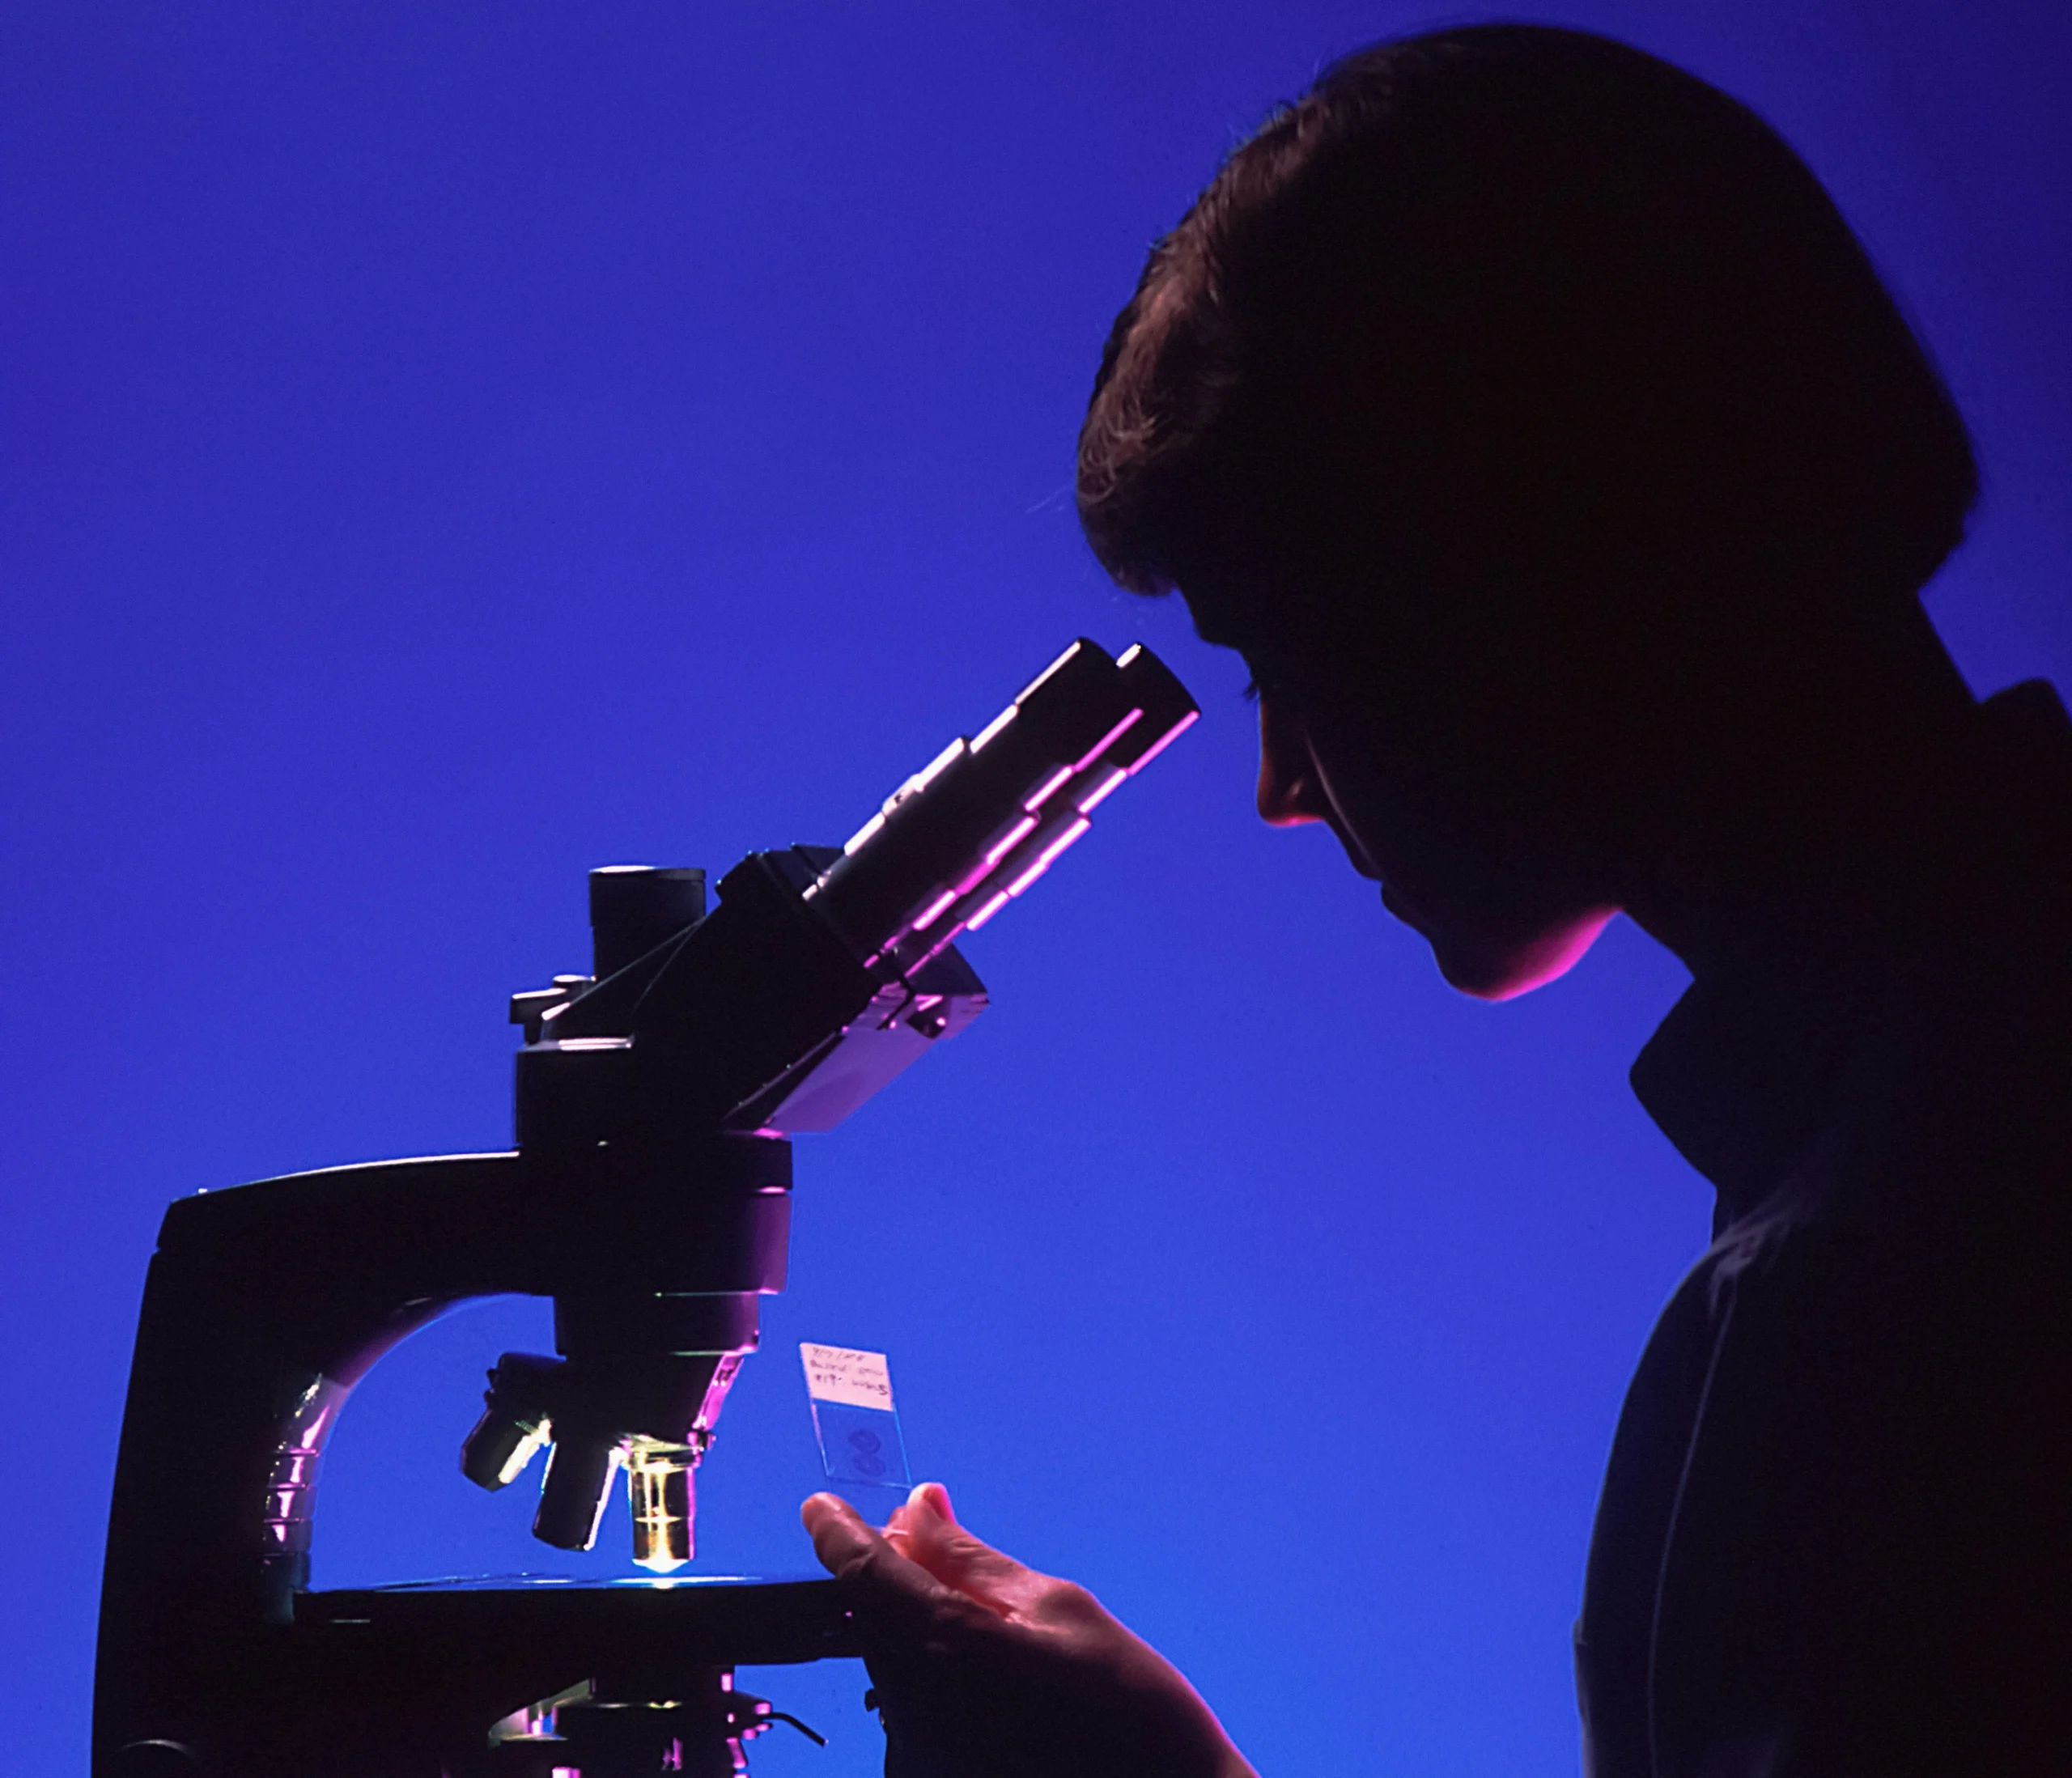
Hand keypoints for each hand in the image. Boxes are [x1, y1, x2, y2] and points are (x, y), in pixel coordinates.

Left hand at [802, 1482, 1256, 1777]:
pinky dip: (935, 1681)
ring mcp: (918, 1758)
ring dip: (917, 1632)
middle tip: (933, 1545)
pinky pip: (913, 1714)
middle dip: (893, 1577)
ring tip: (995, 1632)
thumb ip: (971, 1560)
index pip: (859, 1573)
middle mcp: (915, 1709)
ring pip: (893, 1666)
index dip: (835, 1531)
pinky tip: (995, 1683)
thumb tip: (917, 1509)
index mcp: (946, 1646)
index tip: (822, 1506)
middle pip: (873, 1619)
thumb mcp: (1057, 1608)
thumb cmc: (1130, 1704)